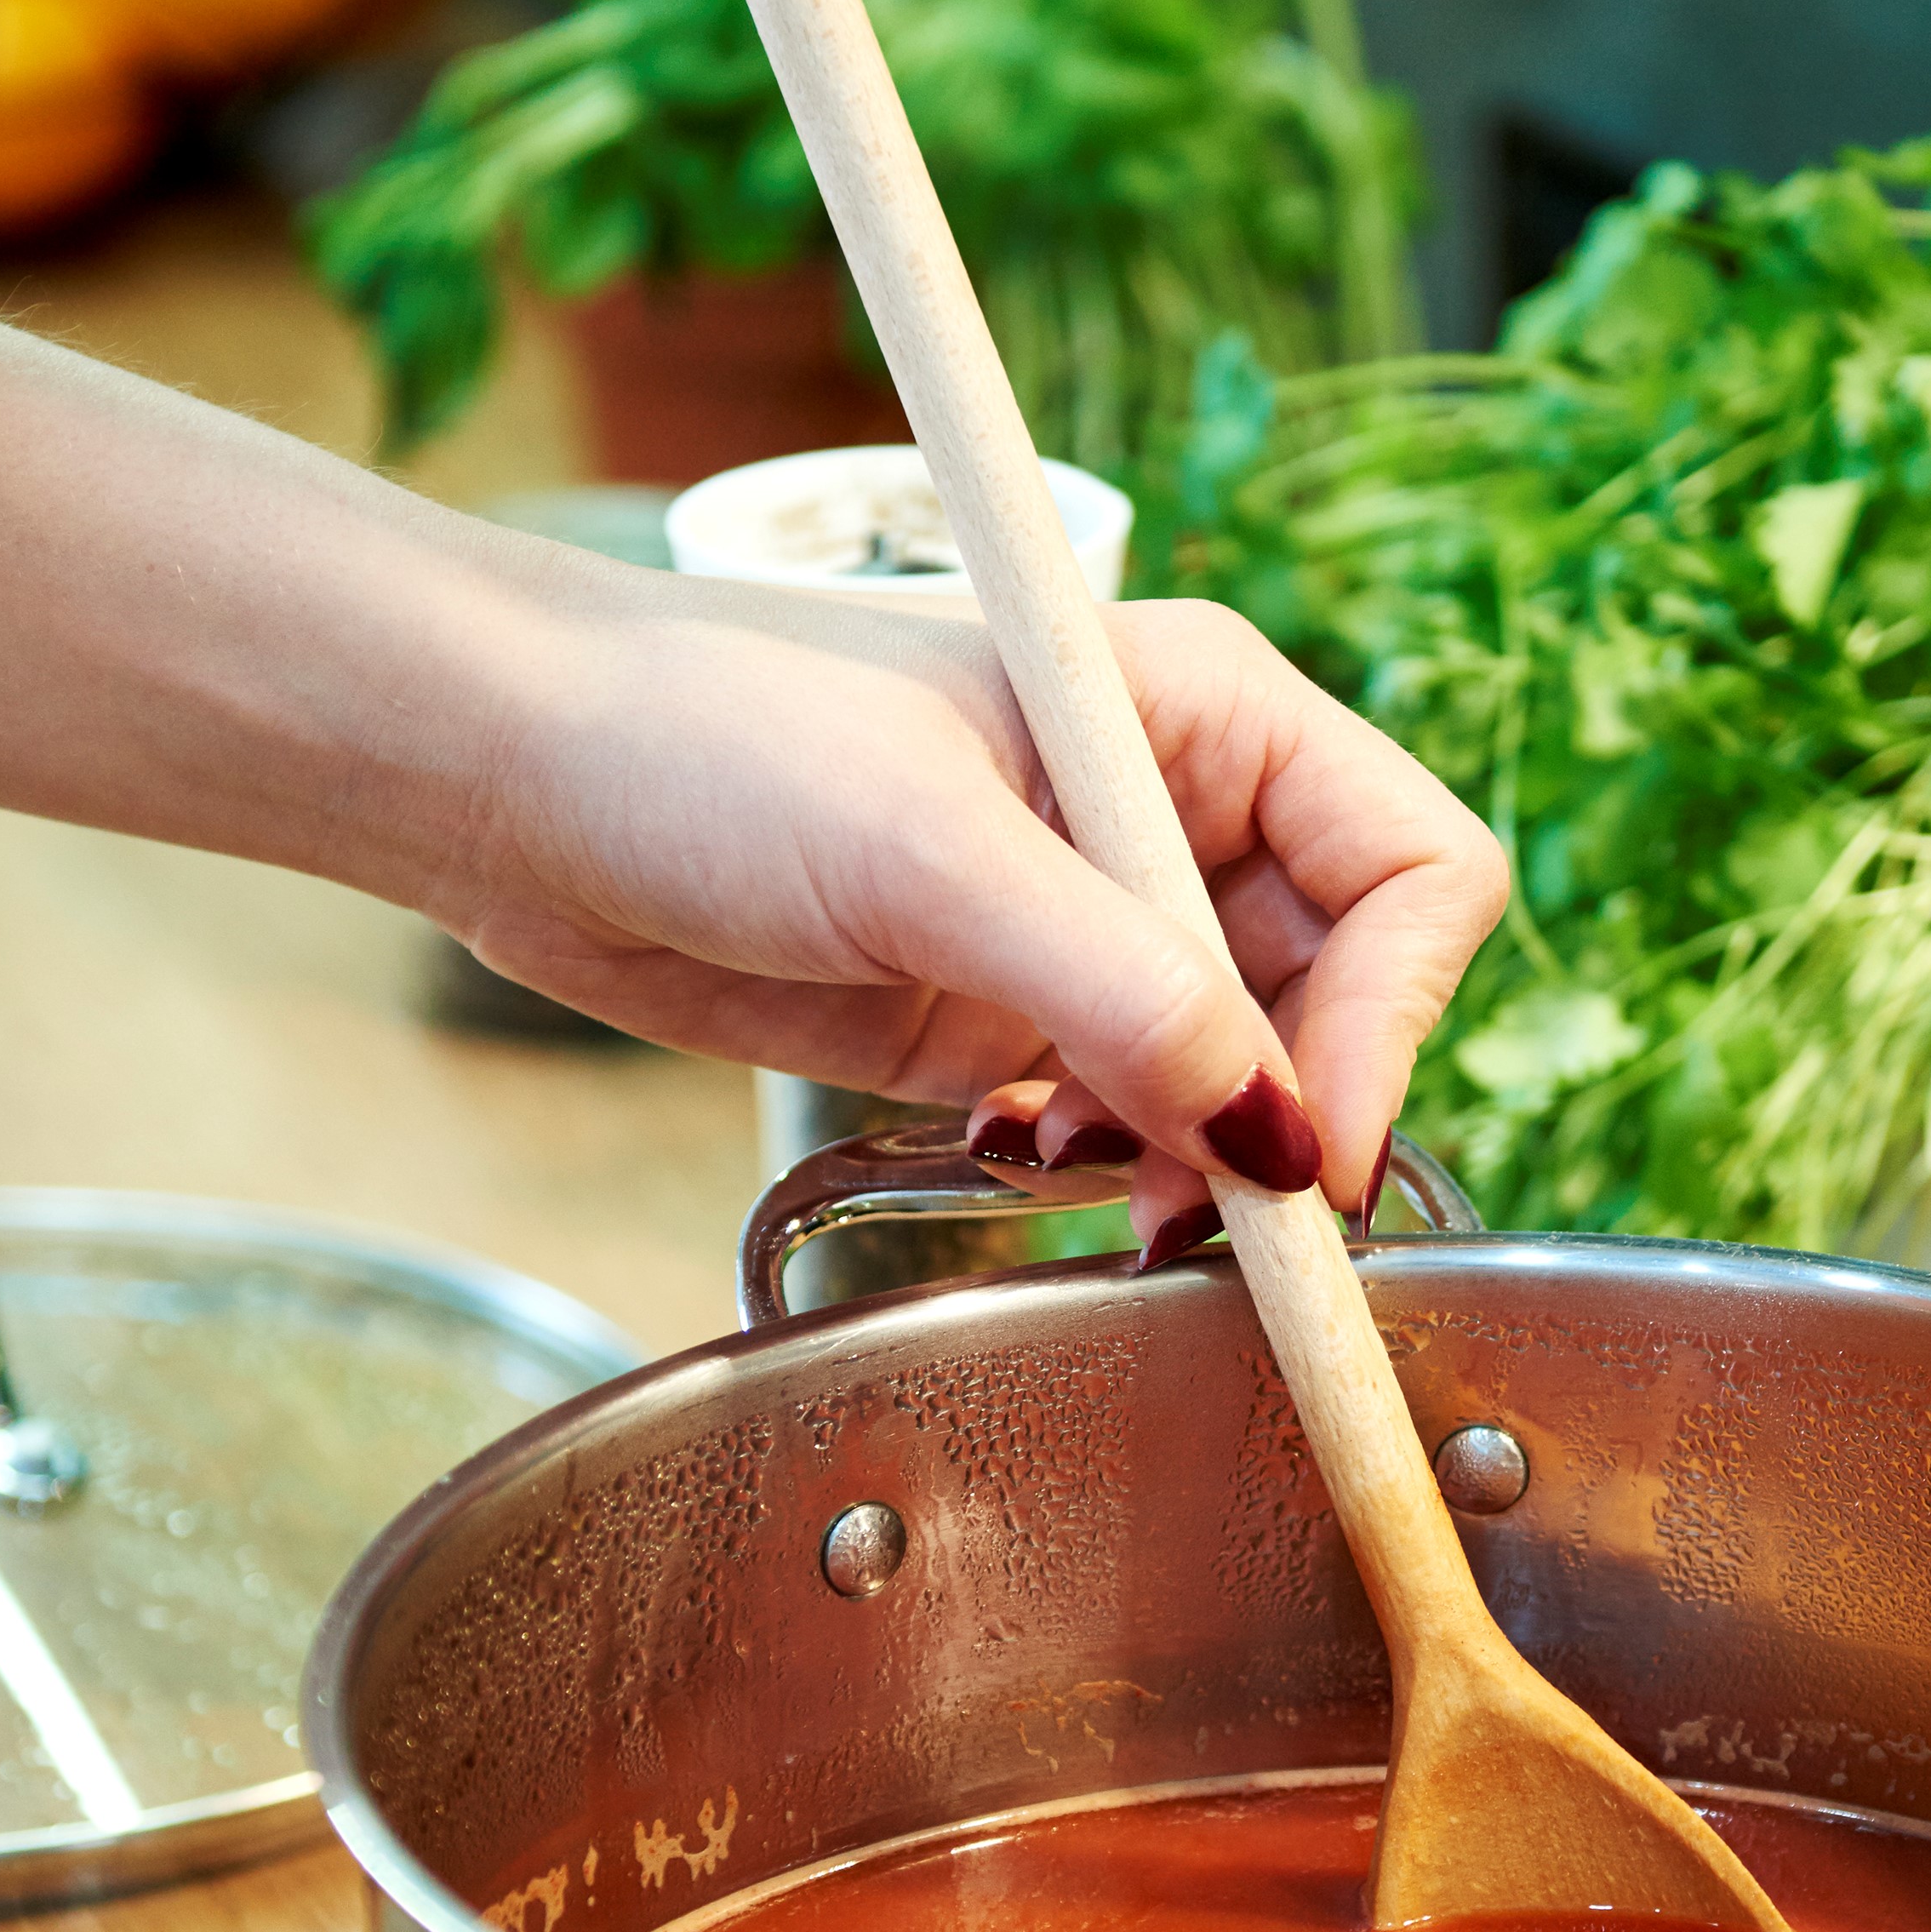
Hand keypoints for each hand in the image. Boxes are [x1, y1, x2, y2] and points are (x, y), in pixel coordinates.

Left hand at [455, 577, 1505, 1224]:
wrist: (520, 782)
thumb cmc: (706, 735)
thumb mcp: (929, 855)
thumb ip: (1121, 994)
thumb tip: (1274, 1138)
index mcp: (1201, 713)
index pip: (1410, 872)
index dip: (1389, 1016)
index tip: (1304, 1144)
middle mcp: (1169, 818)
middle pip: (1345, 995)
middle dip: (1292, 1114)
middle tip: (1215, 1218)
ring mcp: (1089, 928)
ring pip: (1244, 1079)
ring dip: (1202, 1160)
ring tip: (1104, 1190)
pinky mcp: (1008, 1021)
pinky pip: (1133, 1122)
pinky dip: (1114, 1173)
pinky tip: (1027, 1162)